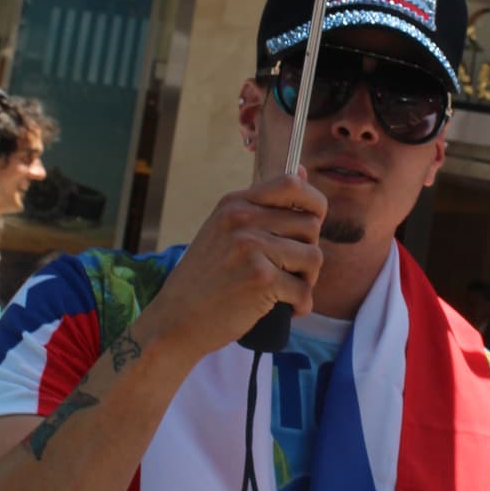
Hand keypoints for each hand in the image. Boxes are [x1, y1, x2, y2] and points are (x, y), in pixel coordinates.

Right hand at [137, 174, 325, 364]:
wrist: (175, 320)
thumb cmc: (205, 278)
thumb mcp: (224, 230)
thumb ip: (261, 206)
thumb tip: (304, 171)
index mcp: (235, 203)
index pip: (292, 183)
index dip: (314, 203)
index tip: (312, 224)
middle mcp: (242, 219)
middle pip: (310, 226)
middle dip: (308, 252)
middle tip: (291, 273)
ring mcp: (251, 248)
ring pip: (314, 257)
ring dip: (308, 280)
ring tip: (288, 291)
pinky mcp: (260, 279)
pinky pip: (304, 290)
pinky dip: (300, 305)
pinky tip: (285, 310)